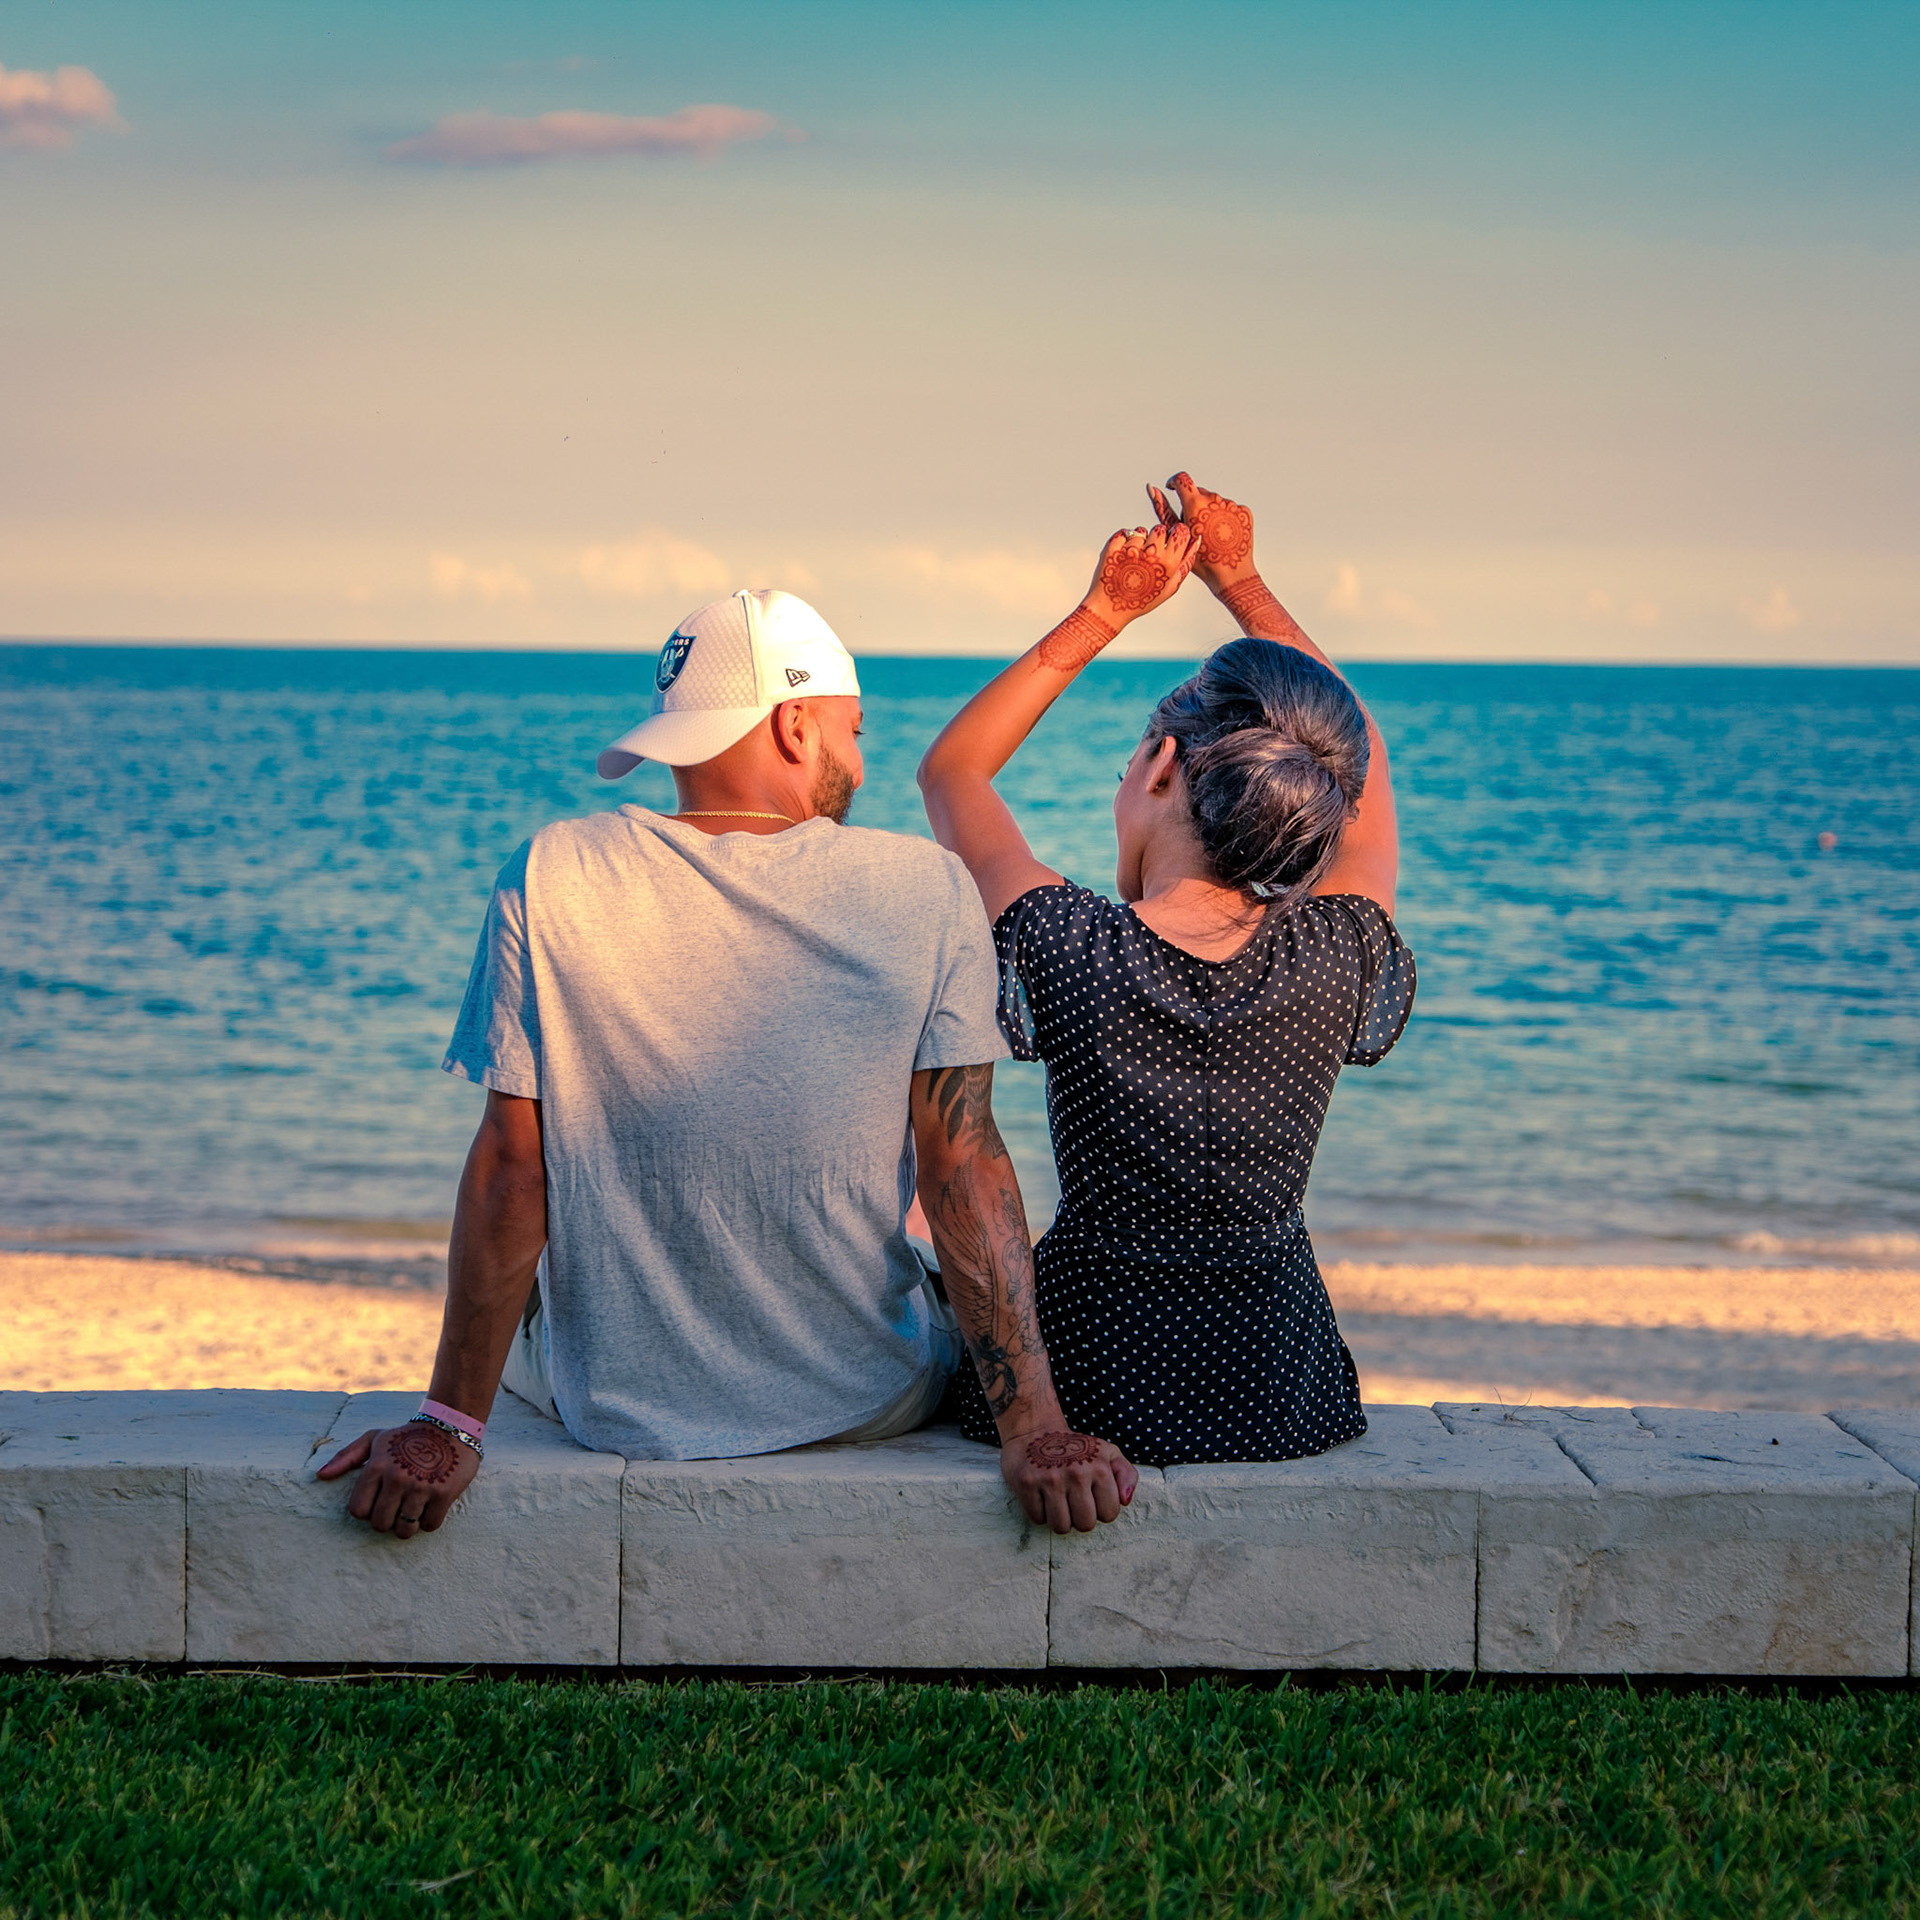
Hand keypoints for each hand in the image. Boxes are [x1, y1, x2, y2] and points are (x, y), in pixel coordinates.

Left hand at [316, 1423, 479, 1539]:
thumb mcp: (375, 1439)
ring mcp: (421, 1486)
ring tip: (412, 1510)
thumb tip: (321, 1476)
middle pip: (380, 1524)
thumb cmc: (407, 1437)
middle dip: (387, 1520)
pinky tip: (430, 1505)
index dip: (367, 1510)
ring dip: (407, 1525)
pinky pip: (430, 1525)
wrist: (450, 1425)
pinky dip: (429, 1521)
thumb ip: (346, 1456)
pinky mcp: (444, 1493)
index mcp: (377, 1466)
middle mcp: (397, 1478)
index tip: (378, 1501)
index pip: (358, 1511)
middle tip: (396, 1508)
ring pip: (404, 1530)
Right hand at [1000, 1427, 1138, 1533]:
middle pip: (1085, 1524)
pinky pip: (1037, 1519)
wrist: (1034, 1429)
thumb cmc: (1075, 1446)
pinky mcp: (1026, 1483)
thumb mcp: (1107, 1452)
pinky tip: (1040, 1494)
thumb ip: (1126, 1474)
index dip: (1100, 1510)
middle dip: (1079, 1518)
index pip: (1109, 1514)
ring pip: (1060, 1527)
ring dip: (1059, 1518)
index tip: (1091, 1497)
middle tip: (1072, 1500)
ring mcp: (1049, 1479)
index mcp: (1099, 1467)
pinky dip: (1039, 1512)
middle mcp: (1076, 1473)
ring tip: (1057, 1500)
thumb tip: (1125, 1500)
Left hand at [1083, 521, 1201, 628]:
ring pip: (1141, 531)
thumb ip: (1186, 563)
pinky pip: (1124, 533)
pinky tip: (1122, 559)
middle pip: (1161, 528)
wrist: (1110, 609)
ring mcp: (1131, 550)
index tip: (1169, 542)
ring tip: (1134, 561)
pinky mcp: (1113, 548)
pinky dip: (1123, 542)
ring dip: (1139, 541)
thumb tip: (1196, 539)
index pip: (1180, 531)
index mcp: (1168, 564)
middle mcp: (1151, 554)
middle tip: (1150, 556)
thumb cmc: (1143, 600)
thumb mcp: (1169, 587)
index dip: (1175, 534)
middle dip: (1157, 538)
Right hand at [1148, 472, 1256, 595]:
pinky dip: (1225, 518)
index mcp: (1195, 504)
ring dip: (1209, 512)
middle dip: (1194, 504)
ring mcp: (1231, 505)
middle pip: (1199, 493)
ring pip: (1215, 502)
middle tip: (1194, 528)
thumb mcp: (1177, 535)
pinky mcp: (1244, 511)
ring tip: (1210, 535)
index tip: (1172, 488)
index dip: (1174, 482)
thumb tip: (1152, 488)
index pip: (1182, 479)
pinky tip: (1223, 536)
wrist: (1230, 573)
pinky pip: (1231, 509)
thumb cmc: (1200, 559)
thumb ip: (1163, 509)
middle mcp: (1215, 499)